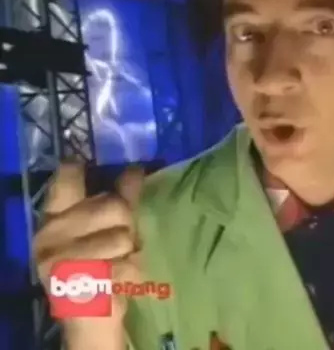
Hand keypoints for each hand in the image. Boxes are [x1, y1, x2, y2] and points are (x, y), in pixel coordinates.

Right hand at [34, 164, 144, 333]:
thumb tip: (135, 168)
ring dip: (131, 253)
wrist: (92, 318)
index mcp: (55, 219)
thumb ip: (122, 199)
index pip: (67, 180)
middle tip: (123, 242)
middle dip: (128, 225)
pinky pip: (124, 265)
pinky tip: (120, 281)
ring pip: (122, 237)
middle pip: (113, 207)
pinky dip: (132, 274)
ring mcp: (59, 261)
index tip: (86, 163)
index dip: (81, 169)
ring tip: (119, 263)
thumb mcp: (110, 230)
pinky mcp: (76, 284)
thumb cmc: (103, 267)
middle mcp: (50, 236)